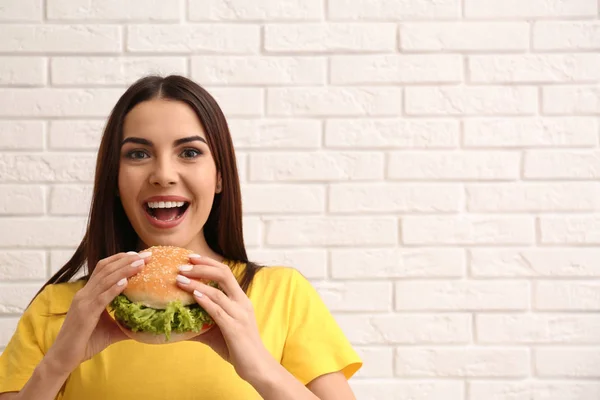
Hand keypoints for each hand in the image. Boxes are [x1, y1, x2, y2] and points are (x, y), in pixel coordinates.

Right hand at [45, 251, 150, 372]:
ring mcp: (83, 302)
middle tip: (146, 255)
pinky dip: (113, 289)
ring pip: (104, 280)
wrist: (63, 358)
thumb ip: (125, 323)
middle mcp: (85, 294)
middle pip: (106, 269)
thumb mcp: (110, 330)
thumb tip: (146, 324)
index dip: (120, 259)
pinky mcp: (84, 314)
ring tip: (140, 263)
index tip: (138, 255)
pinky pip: (100, 298)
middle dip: (127, 260)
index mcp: (89, 294)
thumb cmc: (85, 343)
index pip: (104, 269)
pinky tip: (125, 283)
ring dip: (124, 270)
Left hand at [175, 256, 275, 382]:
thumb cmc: (238, 348)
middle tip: (182, 265)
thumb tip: (177, 322)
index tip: (191, 258)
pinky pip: (218, 311)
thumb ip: (202, 322)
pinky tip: (193, 295)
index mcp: (240, 300)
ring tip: (179, 279)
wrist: (257, 366)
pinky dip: (205, 301)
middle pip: (224, 274)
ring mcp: (240, 315)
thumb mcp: (219, 330)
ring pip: (218, 292)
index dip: (208, 263)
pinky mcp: (235, 328)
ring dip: (197, 283)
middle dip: (202, 267)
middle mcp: (242, 303)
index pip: (225, 272)